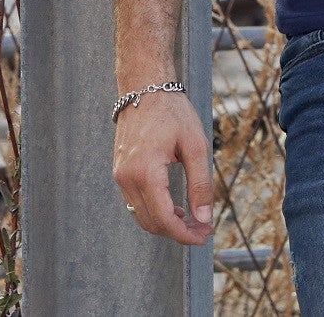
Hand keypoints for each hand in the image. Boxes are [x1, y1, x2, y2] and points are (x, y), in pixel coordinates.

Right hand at [113, 90, 216, 245]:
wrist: (145, 87)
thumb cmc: (173, 112)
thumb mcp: (195, 145)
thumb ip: (200, 184)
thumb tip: (204, 218)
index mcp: (146, 172)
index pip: (163, 219)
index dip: (184, 234)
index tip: (204, 236)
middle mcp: (127, 178)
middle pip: (151, 222)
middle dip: (177, 231)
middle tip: (203, 229)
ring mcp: (120, 175)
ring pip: (141, 215)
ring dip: (166, 223)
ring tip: (192, 219)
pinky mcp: (120, 171)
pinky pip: (135, 202)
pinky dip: (154, 210)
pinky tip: (174, 206)